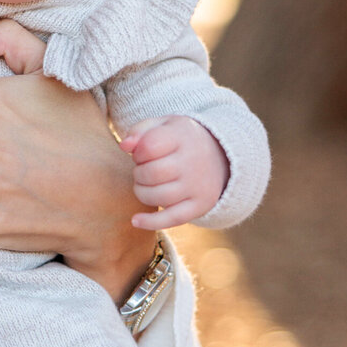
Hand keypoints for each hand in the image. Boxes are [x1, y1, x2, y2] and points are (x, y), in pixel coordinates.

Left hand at [120, 115, 228, 229]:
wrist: (221, 155)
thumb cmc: (180, 139)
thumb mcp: (163, 125)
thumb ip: (139, 131)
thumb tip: (124, 146)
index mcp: (183, 136)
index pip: (149, 146)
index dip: (138, 152)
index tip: (142, 153)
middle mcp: (193, 162)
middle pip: (152, 173)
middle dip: (138, 173)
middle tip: (143, 169)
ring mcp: (198, 186)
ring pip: (159, 197)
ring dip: (141, 192)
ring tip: (145, 184)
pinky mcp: (200, 205)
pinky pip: (173, 218)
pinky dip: (151, 222)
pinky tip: (135, 220)